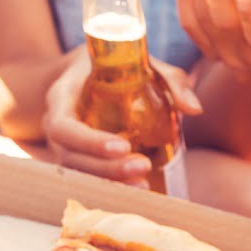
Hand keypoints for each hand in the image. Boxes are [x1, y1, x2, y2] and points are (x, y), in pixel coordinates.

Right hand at [42, 50, 201, 185]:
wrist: (85, 70)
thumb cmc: (113, 63)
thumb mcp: (137, 61)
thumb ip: (169, 79)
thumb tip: (194, 109)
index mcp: (62, 95)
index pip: (62, 125)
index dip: (88, 141)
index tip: (122, 146)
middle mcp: (56, 123)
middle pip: (69, 156)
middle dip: (105, 167)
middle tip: (142, 167)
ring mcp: (63, 144)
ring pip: (77, 171)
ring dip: (108, 180)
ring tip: (144, 185)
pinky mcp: (77, 157)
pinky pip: (87, 175)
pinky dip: (110, 185)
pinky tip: (139, 190)